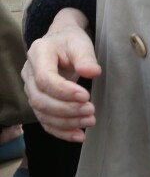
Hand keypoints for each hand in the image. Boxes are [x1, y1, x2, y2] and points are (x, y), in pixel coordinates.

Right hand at [22, 7, 101, 141]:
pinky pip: (45, 121)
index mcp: (38, 54)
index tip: (86, 96)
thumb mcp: (80, 43)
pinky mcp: (38, 101)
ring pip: (42, 113)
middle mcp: (29, 73)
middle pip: (41, 100)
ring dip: (66, 122)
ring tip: (90, 121)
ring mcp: (30, 89)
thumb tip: (93, 73)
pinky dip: (61, 131)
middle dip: (66, 109)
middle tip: (90, 110)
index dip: (64, 91)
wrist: (62, 41)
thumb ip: (86, 58)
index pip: (45, 79)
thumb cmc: (71, 41)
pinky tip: (79, 135)